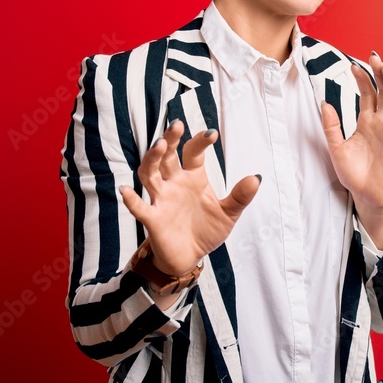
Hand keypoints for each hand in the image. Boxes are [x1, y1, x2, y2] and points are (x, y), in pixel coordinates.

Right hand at [119, 119, 260, 276]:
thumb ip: (240, 196)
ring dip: (152, 159)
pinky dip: (131, 199)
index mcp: (193, 178)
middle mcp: (174, 183)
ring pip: (150, 174)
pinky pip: (139, 207)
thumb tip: (256, 178)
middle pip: (168, 156)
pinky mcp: (153, 218)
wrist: (191, 257)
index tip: (211, 134)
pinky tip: (125, 190)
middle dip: (170, 140)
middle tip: (176, 126)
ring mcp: (161, 199)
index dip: (200, 142)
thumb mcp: (228, 214)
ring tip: (159, 146)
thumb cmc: (206, 230)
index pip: (193, 153)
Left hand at [320, 51, 382, 209]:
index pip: (368, 93)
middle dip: (380, 74)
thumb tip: (323, 103)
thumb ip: (331, 126)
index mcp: (367, 121)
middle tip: (374, 56)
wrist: (365, 195)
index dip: (363, 78)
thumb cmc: (353, 174)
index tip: (354, 65)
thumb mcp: (336, 147)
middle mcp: (382, 122)